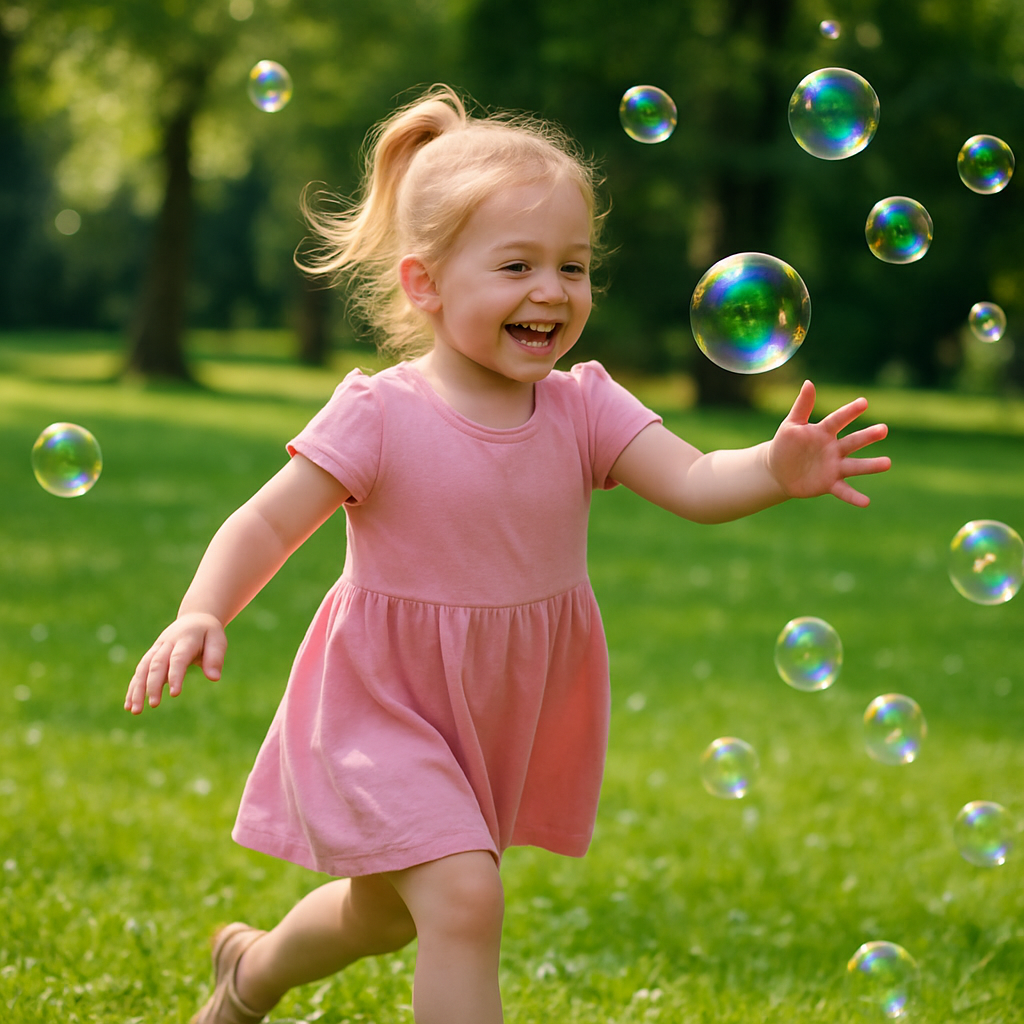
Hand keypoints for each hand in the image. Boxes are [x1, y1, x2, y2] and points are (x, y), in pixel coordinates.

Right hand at [124, 612, 226, 714]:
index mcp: (186, 639)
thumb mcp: (218, 641)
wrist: (195, 619)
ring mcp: (157, 649)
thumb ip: (215, 659)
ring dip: (138, 689)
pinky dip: (133, 687)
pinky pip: (139, 671)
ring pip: (143, 668)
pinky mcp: (151, 655)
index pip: (178, 658)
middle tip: (154, 704)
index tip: (174, 694)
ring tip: (135, 710)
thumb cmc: (209, 634)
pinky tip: (129, 705)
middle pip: (157, 664)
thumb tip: (214, 678)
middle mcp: (167, 644)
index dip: (175, 675)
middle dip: (153, 685)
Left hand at [767, 380, 890, 506]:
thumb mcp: (790, 425)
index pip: (838, 420)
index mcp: (824, 432)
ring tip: (887, 463)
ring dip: (870, 465)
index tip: (864, 402)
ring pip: (855, 465)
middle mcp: (834, 449)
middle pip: (853, 442)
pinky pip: (843, 490)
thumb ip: (801, 406)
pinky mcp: (829, 483)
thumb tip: (809, 382)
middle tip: (883, 429)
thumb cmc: (785, 444)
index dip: (849, 412)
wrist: (778, 469)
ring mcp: (834, 467)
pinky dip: (854, 497)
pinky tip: (866, 502)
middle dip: (867, 436)